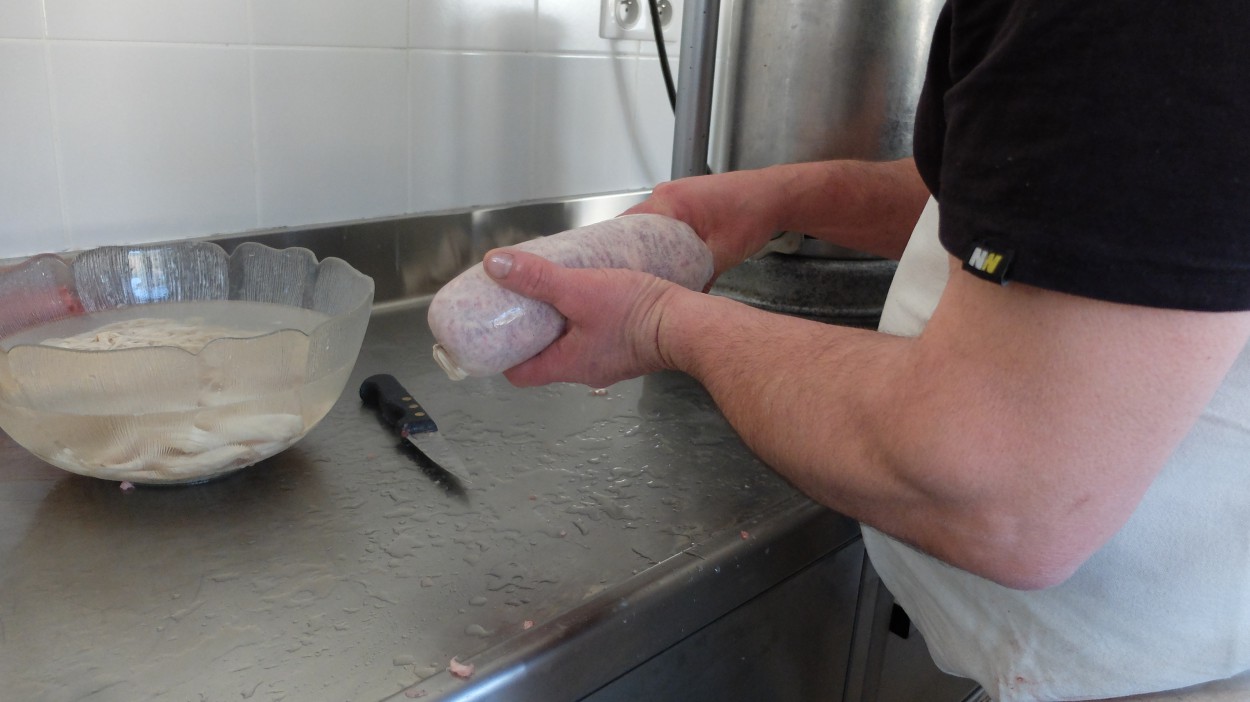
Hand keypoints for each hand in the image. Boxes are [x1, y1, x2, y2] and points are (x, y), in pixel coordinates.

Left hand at [482, 249, 683, 387]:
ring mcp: (607, 361)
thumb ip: (537, 277)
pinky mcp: (627, 347)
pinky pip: (595, 335)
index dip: (502, 353)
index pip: (519, 373)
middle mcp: (585, 370)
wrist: (688, 324)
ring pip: (570, 345)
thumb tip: (495, 265)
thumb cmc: (636, 314)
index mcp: (566, 366)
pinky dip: (584, 318)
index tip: (494, 328)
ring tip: (552, 291)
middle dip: (529, 330)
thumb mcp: (579, 289)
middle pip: (543, 357)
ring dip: (559, 322)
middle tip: (519, 302)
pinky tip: (588, 293)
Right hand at [623, 170, 783, 278]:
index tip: (614, 275)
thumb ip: (696, 277)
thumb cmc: (752, 213)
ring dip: (648, 249)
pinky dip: (662, 241)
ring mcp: (674, 196)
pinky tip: (667, 260)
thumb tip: (680, 300)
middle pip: (632, 228)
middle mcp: (666, 194)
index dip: (616, 253)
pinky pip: (662, 223)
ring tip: (647, 274)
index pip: (625, 228)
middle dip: (631, 255)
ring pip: (648, 227)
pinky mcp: (684, 202)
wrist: (774, 196)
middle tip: (629, 281)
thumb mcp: (722, 254)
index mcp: (669, 201)